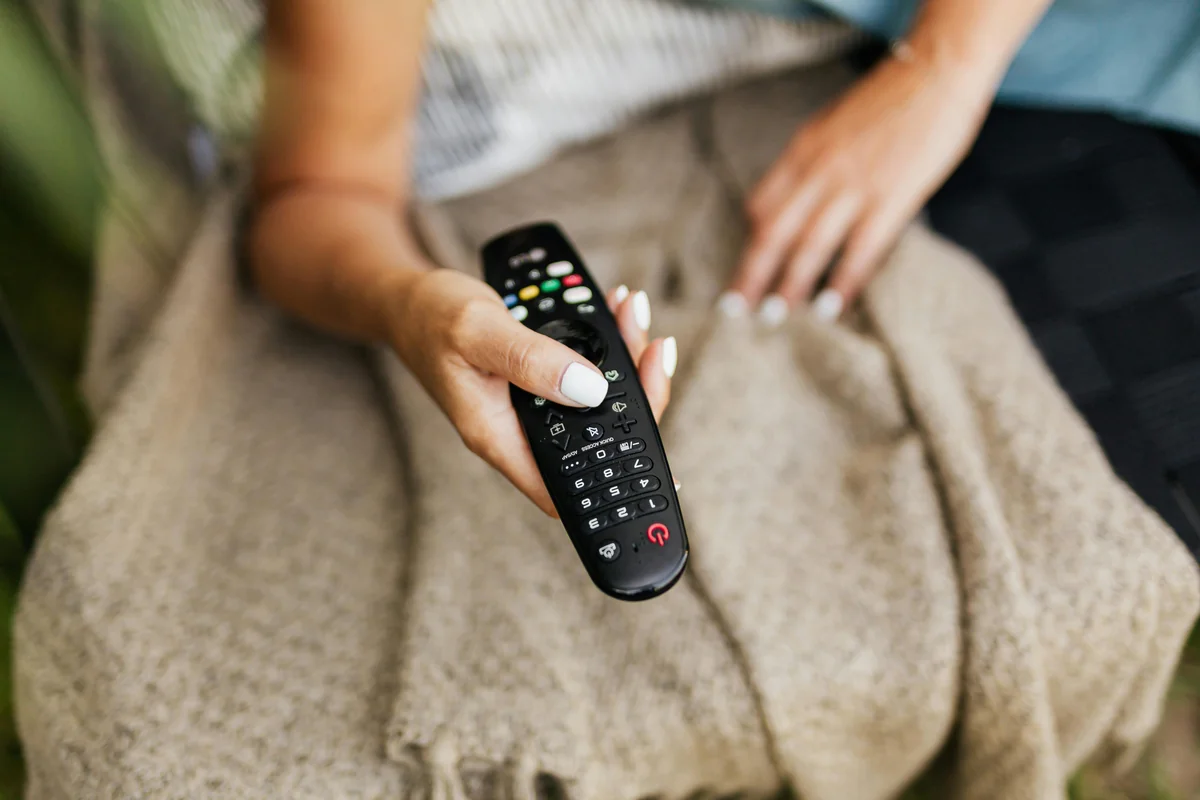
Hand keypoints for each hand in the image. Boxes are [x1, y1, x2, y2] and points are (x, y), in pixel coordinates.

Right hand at [387, 272, 675, 515]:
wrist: (408, 300)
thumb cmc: (430, 317)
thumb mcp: (477, 331)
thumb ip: (530, 360)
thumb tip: (589, 389)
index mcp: (500, 436)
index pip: (565, 487)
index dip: (614, 487)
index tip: (657, 463)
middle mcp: (522, 429)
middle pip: (599, 436)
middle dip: (637, 393)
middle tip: (653, 345)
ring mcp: (534, 406)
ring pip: (599, 399)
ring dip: (626, 359)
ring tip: (632, 312)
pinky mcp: (541, 381)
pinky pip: (586, 372)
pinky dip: (606, 342)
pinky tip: (614, 312)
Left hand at [725, 50, 993, 323]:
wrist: (936, 70)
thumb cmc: (890, 100)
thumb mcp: (835, 125)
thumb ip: (815, 161)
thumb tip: (802, 198)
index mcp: (803, 150)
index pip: (762, 204)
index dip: (752, 241)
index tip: (746, 269)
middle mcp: (819, 170)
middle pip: (773, 232)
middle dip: (751, 274)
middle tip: (735, 310)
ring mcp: (853, 186)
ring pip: (809, 247)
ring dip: (789, 287)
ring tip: (774, 319)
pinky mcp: (890, 199)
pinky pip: (858, 251)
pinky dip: (841, 283)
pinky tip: (829, 308)